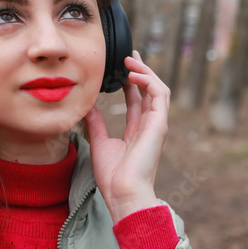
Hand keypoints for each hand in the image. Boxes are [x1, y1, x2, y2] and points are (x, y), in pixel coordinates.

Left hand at [84, 50, 170, 223]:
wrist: (122, 193)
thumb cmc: (113, 175)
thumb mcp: (101, 143)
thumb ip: (96, 124)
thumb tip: (87, 108)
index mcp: (137, 129)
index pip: (137, 99)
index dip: (131, 81)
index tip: (121, 67)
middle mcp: (149, 124)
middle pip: (149, 90)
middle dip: (140, 71)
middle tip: (128, 56)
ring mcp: (156, 124)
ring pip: (157, 89)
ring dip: (145, 72)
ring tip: (129, 61)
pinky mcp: (159, 124)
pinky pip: (159, 95)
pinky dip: (148, 81)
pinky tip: (132, 75)